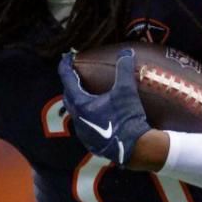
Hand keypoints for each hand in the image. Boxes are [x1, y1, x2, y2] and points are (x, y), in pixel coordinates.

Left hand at [58, 49, 153, 166]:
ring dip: (79, 102)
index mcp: (81, 105)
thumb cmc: (128, 118)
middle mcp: (77, 119)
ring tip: (87, 94)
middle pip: (68, 97)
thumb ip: (124, 70)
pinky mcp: (91, 143)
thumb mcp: (126, 91)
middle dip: (70, 84)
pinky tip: (98, 114)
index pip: (67, 80)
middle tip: (77, 75)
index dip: (66, 66)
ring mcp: (83, 133)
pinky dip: (87, 116)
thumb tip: (126, 52)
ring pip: (76, 113)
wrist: (136, 148)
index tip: (67, 57)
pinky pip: (85, 125)